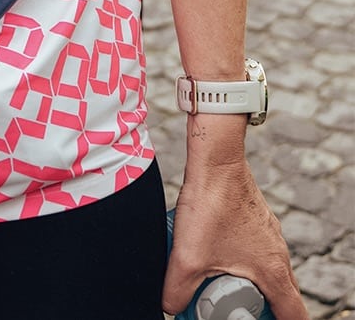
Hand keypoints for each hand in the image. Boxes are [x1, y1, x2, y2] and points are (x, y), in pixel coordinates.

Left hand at [165, 153, 307, 319]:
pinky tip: (214, 250)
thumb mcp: (187, 257)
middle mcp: (279, 253)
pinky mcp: (255, 217)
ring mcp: (269, 233)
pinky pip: (256, 247)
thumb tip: (169, 305)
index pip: (295, 315)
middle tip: (235, 308)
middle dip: (263, 308)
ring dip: (250, 282)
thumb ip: (177, 290)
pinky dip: (242, 258)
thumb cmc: (210, 205)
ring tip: (220, 281)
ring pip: (268, 270)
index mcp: (274, 272)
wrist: (215, 160)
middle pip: (282, 296)